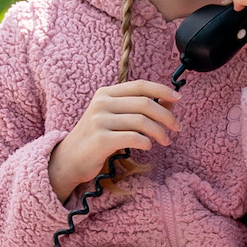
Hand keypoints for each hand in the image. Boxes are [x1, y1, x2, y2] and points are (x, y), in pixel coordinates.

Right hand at [50, 80, 178, 197]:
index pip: (140, 86)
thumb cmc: (95, 139)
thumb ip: (139, 108)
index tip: (178, 98)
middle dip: (166, 116)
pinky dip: (146, 142)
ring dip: (159, 132)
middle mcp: (101, 103)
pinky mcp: (100, 139)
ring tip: (165, 140)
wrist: (68, 160)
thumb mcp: (115, 118)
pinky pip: (133, 137)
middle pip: (144, 103)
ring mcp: (99, 121)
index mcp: (105, 94)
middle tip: (176, 127)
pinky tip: (147, 146)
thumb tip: (171, 101)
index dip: (162, 90)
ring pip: (141, 121)